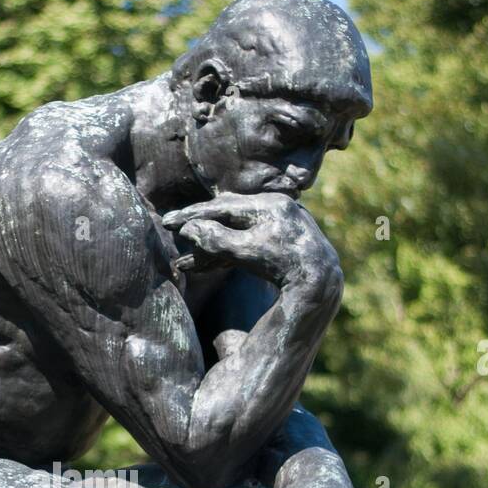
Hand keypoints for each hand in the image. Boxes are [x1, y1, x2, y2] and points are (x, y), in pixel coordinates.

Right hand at [163, 191, 341, 299]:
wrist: (320, 283)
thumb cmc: (283, 265)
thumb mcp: (246, 252)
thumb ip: (217, 240)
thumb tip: (189, 230)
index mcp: (267, 204)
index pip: (220, 207)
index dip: (192, 216)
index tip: (168, 222)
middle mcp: (273, 208)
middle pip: (225, 218)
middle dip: (198, 231)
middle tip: (171, 233)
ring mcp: (277, 224)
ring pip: (234, 234)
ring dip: (209, 250)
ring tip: (184, 265)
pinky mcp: (279, 241)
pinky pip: (245, 244)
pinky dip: (225, 255)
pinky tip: (205, 267)